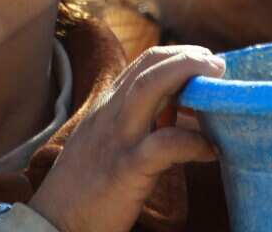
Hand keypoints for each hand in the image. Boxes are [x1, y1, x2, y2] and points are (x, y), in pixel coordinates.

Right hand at [29, 46, 224, 231]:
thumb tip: (171, 114)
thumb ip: (130, 122)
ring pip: (151, 86)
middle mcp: (110, 113)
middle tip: (217, 64)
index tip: (203, 61)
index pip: (143, 63)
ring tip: (218, 84)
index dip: (177, 55)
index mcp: (107, 106)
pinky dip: (193, 142)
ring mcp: (117, 137)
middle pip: (149, 63)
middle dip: (187, 56)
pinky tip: (211, 150)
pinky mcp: (126, 168)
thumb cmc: (83, 186)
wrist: (53, 222)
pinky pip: (165, 144)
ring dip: (187, 75)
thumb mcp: (103, 141)